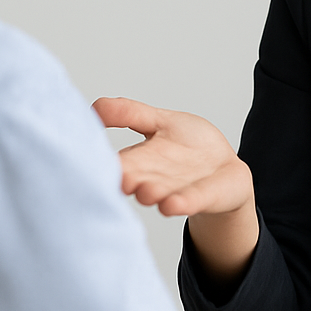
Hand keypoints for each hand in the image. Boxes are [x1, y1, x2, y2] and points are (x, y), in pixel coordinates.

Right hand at [92, 97, 258, 280]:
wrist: (224, 169)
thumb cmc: (189, 145)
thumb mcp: (160, 121)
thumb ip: (129, 113)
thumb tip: (93, 106)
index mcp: (139, 161)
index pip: (116, 162)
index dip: (103, 163)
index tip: (86, 162)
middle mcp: (153, 179)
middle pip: (134, 180)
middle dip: (126, 180)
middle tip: (118, 179)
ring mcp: (177, 190)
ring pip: (160, 193)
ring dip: (151, 193)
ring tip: (146, 192)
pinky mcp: (203, 197)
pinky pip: (190, 201)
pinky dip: (181, 202)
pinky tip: (172, 205)